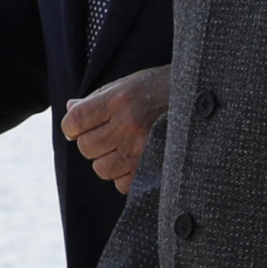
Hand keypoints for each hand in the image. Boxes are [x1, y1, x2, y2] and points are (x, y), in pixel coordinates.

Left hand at [60, 64, 170, 193]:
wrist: (196, 99)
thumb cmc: (157, 88)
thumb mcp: (126, 84)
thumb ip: (96, 98)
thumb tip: (70, 110)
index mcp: (119, 100)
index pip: (75, 121)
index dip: (71, 126)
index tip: (77, 125)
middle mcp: (129, 125)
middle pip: (85, 147)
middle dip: (89, 141)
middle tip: (104, 132)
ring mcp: (141, 150)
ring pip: (100, 168)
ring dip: (105, 158)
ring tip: (120, 145)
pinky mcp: (152, 168)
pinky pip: (120, 183)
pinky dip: (122, 174)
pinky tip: (132, 158)